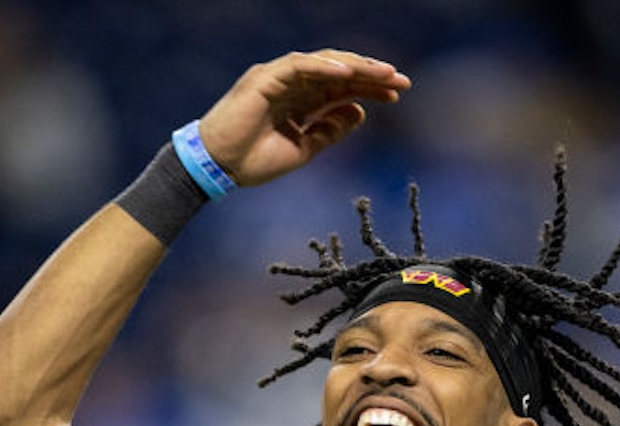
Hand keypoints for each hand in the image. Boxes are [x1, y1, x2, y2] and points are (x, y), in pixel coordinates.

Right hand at [195, 49, 409, 187]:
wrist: (217, 169)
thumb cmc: (253, 161)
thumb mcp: (303, 149)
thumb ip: (330, 131)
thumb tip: (360, 113)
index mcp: (301, 100)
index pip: (342, 87)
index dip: (370, 89)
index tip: (398, 95)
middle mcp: (291, 84)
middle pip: (338, 72)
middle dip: (371, 75)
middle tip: (401, 80)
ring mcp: (278, 77)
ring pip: (323, 63)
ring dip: (355, 67)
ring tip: (383, 73)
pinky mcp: (264, 77)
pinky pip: (299, 65)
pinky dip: (324, 67)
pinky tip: (349, 73)